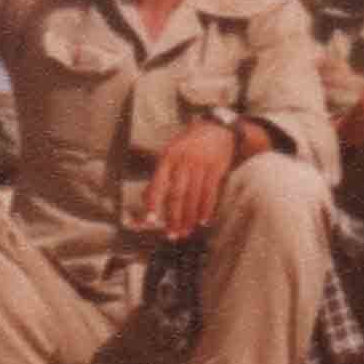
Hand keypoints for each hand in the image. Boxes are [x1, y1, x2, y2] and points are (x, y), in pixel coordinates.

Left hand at [140, 118, 240, 239]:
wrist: (217, 128)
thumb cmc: (189, 144)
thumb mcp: (170, 152)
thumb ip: (160, 175)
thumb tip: (145, 197)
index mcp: (168, 157)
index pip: (158, 183)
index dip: (154, 203)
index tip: (150, 220)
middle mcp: (183, 161)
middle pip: (177, 195)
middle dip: (173, 218)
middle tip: (171, 235)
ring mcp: (201, 165)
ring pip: (194, 197)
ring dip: (189, 218)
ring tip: (186, 232)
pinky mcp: (216, 169)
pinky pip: (210, 193)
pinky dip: (206, 209)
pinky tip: (203, 221)